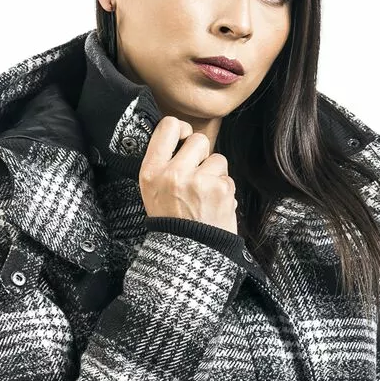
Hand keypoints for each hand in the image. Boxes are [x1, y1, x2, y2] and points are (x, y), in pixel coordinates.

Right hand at [139, 116, 238, 233]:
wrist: (189, 254)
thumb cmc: (171, 223)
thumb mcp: (153, 192)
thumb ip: (163, 164)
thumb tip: (182, 137)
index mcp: (151, 172)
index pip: (168, 126)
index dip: (181, 129)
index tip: (184, 139)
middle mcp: (173, 173)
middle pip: (198, 139)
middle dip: (201, 156)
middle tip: (196, 177)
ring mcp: (198, 181)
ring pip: (217, 159)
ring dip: (215, 174)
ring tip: (205, 196)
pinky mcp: (220, 189)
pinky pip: (228, 178)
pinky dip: (224, 191)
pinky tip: (213, 207)